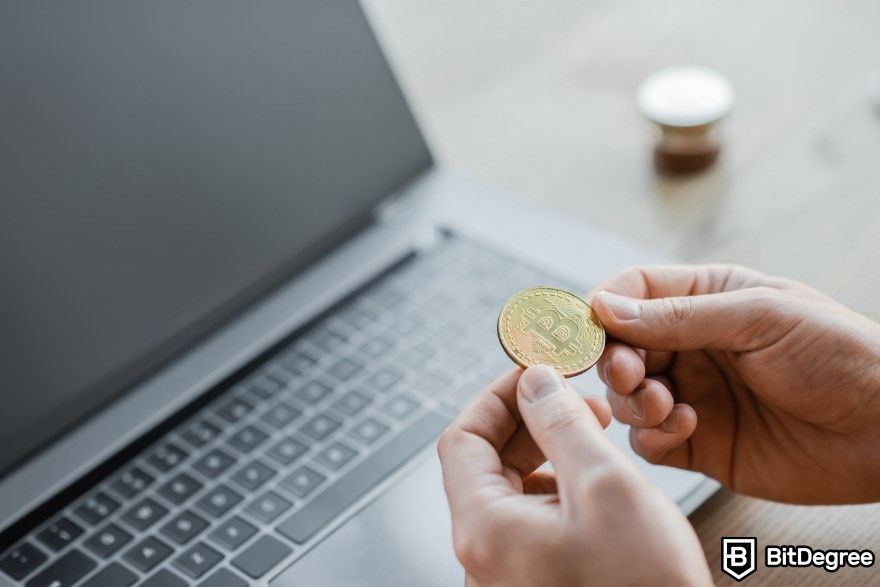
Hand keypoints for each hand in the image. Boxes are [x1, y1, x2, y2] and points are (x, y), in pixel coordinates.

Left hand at [437, 366, 711, 586]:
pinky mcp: (536, 580)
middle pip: (484, 462)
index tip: (535, 372)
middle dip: (528, 421)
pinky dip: (558, 486)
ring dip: (546, 450)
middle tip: (574, 397)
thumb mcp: (606, 486)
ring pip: (511, 489)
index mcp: (485, 529)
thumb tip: (535, 381)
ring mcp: (509, 571)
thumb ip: (562, 423)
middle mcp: (485, 555)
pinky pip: (531, 519)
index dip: (499, 396)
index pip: (462, 437)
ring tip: (592, 433)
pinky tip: (594, 478)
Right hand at [591, 264, 879, 503]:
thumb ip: (679, 316)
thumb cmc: (838, 356)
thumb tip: (604, 309)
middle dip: (616, 360)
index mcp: (708, 299)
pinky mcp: (699, 443)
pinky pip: (649, 440)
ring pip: (627, 396)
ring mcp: (694, 395)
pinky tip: (687, 427)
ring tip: (665, 404)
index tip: (590, 328)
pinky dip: (653, 435)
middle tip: (629, 374)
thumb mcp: (759, 318)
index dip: (604, 307)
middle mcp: (692, 346)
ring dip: (633, 399)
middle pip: (620, 347)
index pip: (634, 292)